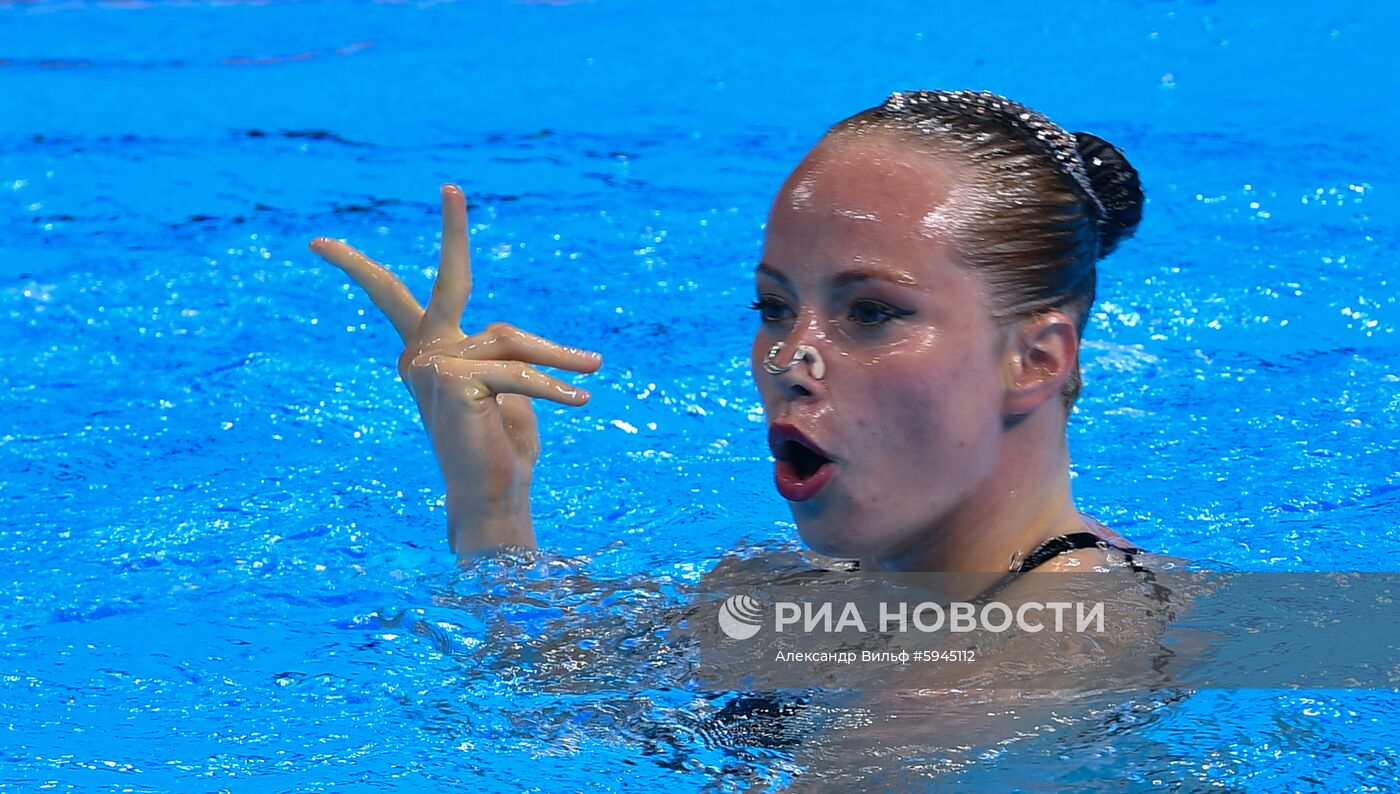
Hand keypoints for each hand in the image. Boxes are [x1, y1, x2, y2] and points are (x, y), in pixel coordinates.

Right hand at [309, 184, 601, 552]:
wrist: (494, 496)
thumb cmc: (503, 448)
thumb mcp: (512, 388)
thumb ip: (507, 353)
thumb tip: (516, 339)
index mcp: (428, 352)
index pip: (402, 300)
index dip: (368, 268)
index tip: (330, 238)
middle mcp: (422, 354)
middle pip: (446, 283)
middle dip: (453, 232)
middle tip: (450, 187)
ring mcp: (432, 368)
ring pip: (512, 342)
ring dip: (555, 359)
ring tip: (591, 372)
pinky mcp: (454, 382)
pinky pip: (518, 372)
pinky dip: (551, 385)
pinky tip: (579, 399)